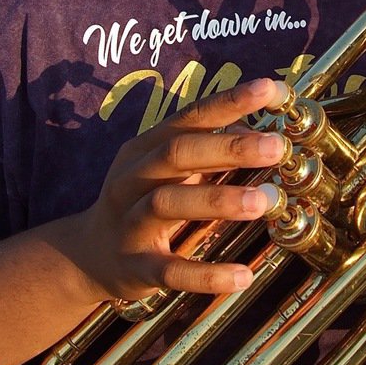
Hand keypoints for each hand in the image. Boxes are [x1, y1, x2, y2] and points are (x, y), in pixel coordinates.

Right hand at [70, 77, 286, 302]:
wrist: (88, 256)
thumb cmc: (143, 202)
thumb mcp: (168, 171)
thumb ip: (209, 151)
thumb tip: (260, 134)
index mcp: (146, 148)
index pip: (190, 117)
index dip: (229, 102)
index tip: (270, 89)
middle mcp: (134, 178)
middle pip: (178, 153)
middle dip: (229, 148)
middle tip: (276, 146)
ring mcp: (131, 222)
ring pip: (168, 203)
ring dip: (218, 199)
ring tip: (264, 202)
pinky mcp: (136, 266)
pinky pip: (170, 270)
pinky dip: (206, 274)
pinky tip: (244, 275)